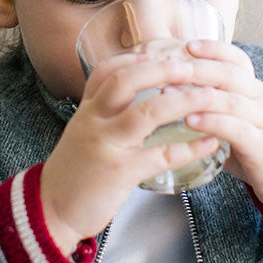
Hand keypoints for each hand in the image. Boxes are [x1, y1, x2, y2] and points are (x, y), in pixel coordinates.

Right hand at [40, 53, 219, 255]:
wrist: (52, 210)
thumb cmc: (74, 171)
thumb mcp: (83, 133)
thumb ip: (105, 114)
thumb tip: (138, 98)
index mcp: (87, 110)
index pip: (107, 71)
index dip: (135, 59)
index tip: (160, 53)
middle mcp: (94, 120)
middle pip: (127, 81)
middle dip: (163, 69)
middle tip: (192, 67)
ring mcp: (107, 145)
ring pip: (148, 112)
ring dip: (184, 102)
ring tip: (210, 97)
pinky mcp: (120, 172)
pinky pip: (161, 155)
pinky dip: (189, 148)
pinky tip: (208, 143)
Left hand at [182, 40, 262, 214]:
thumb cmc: (255, 145)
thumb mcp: (237, 117)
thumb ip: (213, 105)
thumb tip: (171, 92)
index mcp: (253, 88)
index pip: (237, 59)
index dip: (214, 49)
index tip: (188, 44)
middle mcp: (260, 99)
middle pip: (230, 74)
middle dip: (199, 67)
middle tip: (170, 65)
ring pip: (232, 100)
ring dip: (199, 95)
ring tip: (170, 92)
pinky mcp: (261, 145)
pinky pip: (236, 129)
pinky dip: (213, 123)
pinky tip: (191, 121)